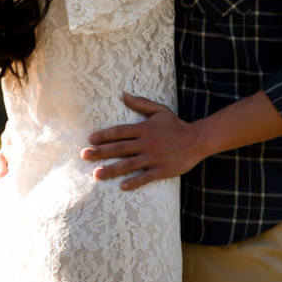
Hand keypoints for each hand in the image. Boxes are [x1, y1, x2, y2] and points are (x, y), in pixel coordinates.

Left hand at [81, 92, 203, 188]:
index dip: (104, 135)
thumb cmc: (176, 125)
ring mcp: (154, 157)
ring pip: (129, 164)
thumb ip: (141, 103)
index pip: (120, 131)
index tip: (90, 139)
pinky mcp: (162, 170)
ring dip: (112, 170)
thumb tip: (123, 94)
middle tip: (84, 155)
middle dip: (100, 152)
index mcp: (145, 128)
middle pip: (120, 148)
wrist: (197, 140)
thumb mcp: (159, 111)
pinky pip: (146, 177)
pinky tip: (122, 186)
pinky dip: (134, 182)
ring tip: (96, 174)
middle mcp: (147, 143)